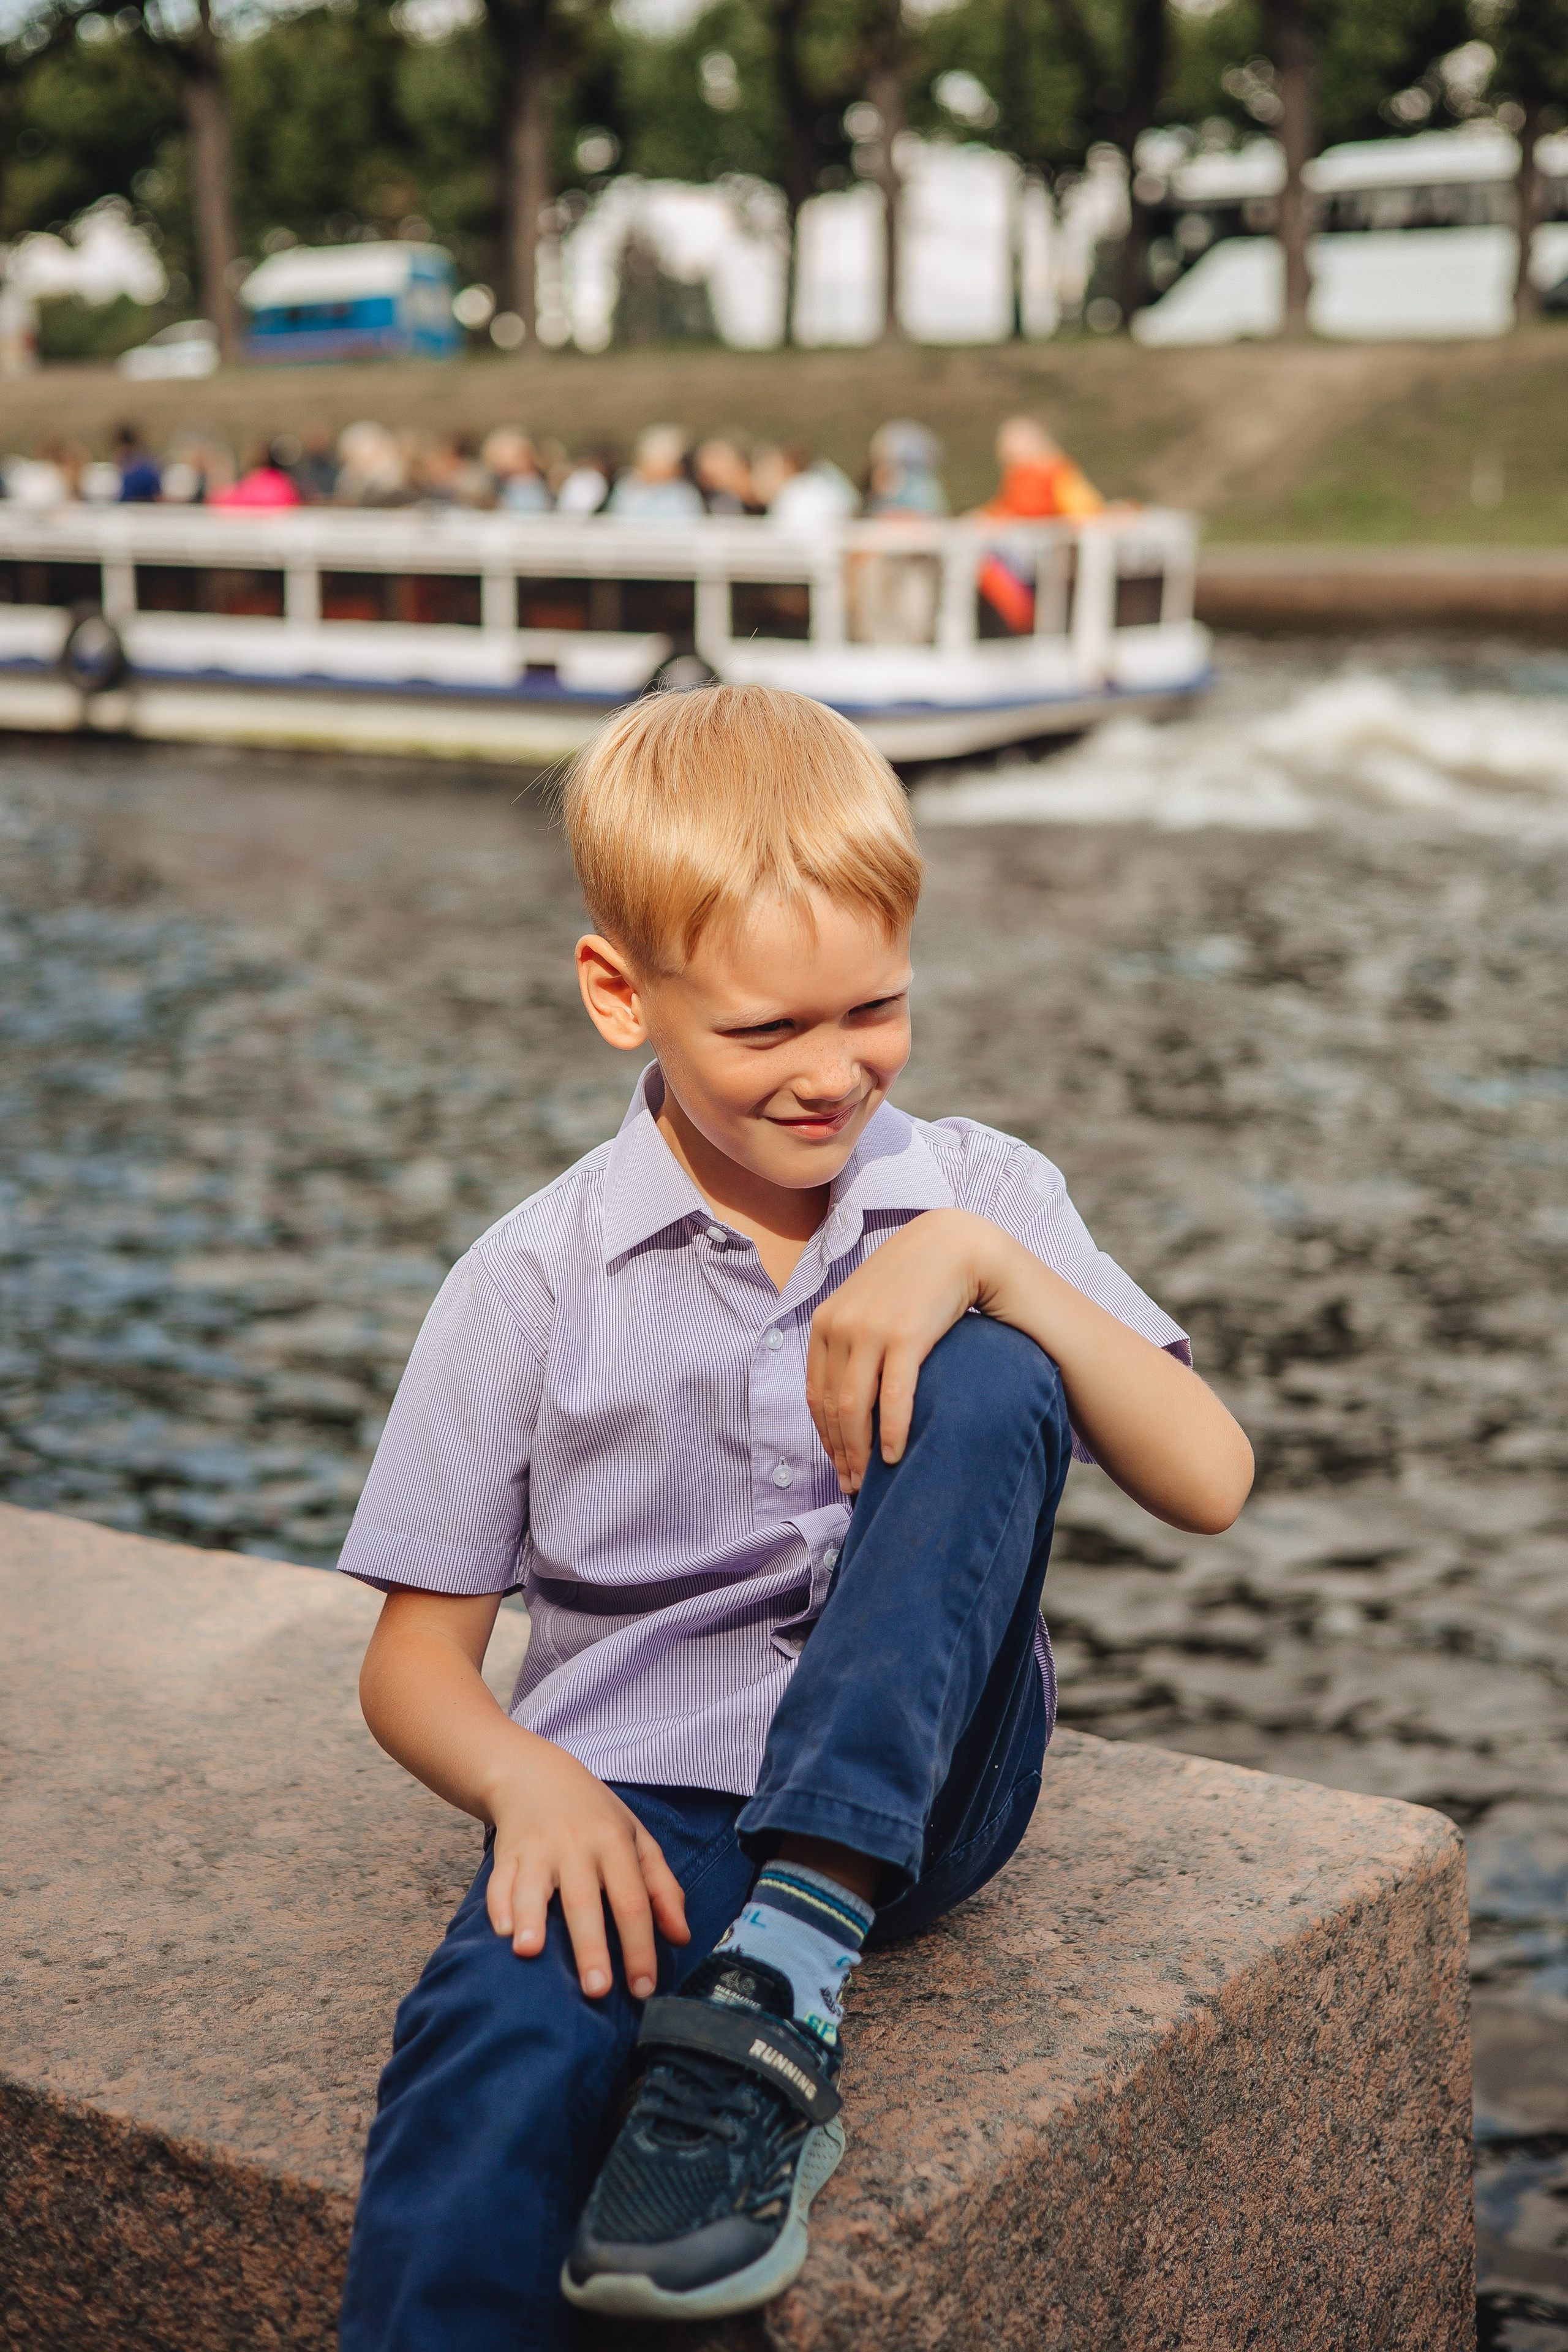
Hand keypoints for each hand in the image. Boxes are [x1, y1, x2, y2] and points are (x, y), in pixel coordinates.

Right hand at [486, 1743, 689, 1999]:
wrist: (536, 1774)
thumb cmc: (595, 1815)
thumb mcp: (636, 1838)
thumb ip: (662, 1887)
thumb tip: (681, 1937)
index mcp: (615, 1843)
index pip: (633, 1901)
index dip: (640, 1947)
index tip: (643, 1989)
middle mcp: (577, 1845)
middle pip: (585, 1902)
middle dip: (590, 1948)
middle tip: (597, 1991)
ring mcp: (538, 1848)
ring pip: (533, 1887)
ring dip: (531, 1919)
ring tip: (529, 1952)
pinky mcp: (506, 1853)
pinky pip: (499, 1882)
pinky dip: (498, 1905)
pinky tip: (501, 1930)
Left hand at [807, 1208, 996, 1494]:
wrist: (954, 1245)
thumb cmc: (913, 1282)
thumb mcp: (867, 1304)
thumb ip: (849, 1339)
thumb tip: (843, 1393)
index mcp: (825, 1322)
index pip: (816, 1394)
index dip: (825, 1436)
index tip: (839, 1464)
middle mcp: (839, 1326)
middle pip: (833, 1407)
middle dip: (841, 1452)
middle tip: (853, 1485)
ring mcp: (870, 1331)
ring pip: (856, 1409)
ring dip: (861, 1452)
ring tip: (871, 1481)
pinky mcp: (905, 1336)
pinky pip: (894, 1397)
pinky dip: (893, 1432)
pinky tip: (897, 1456)